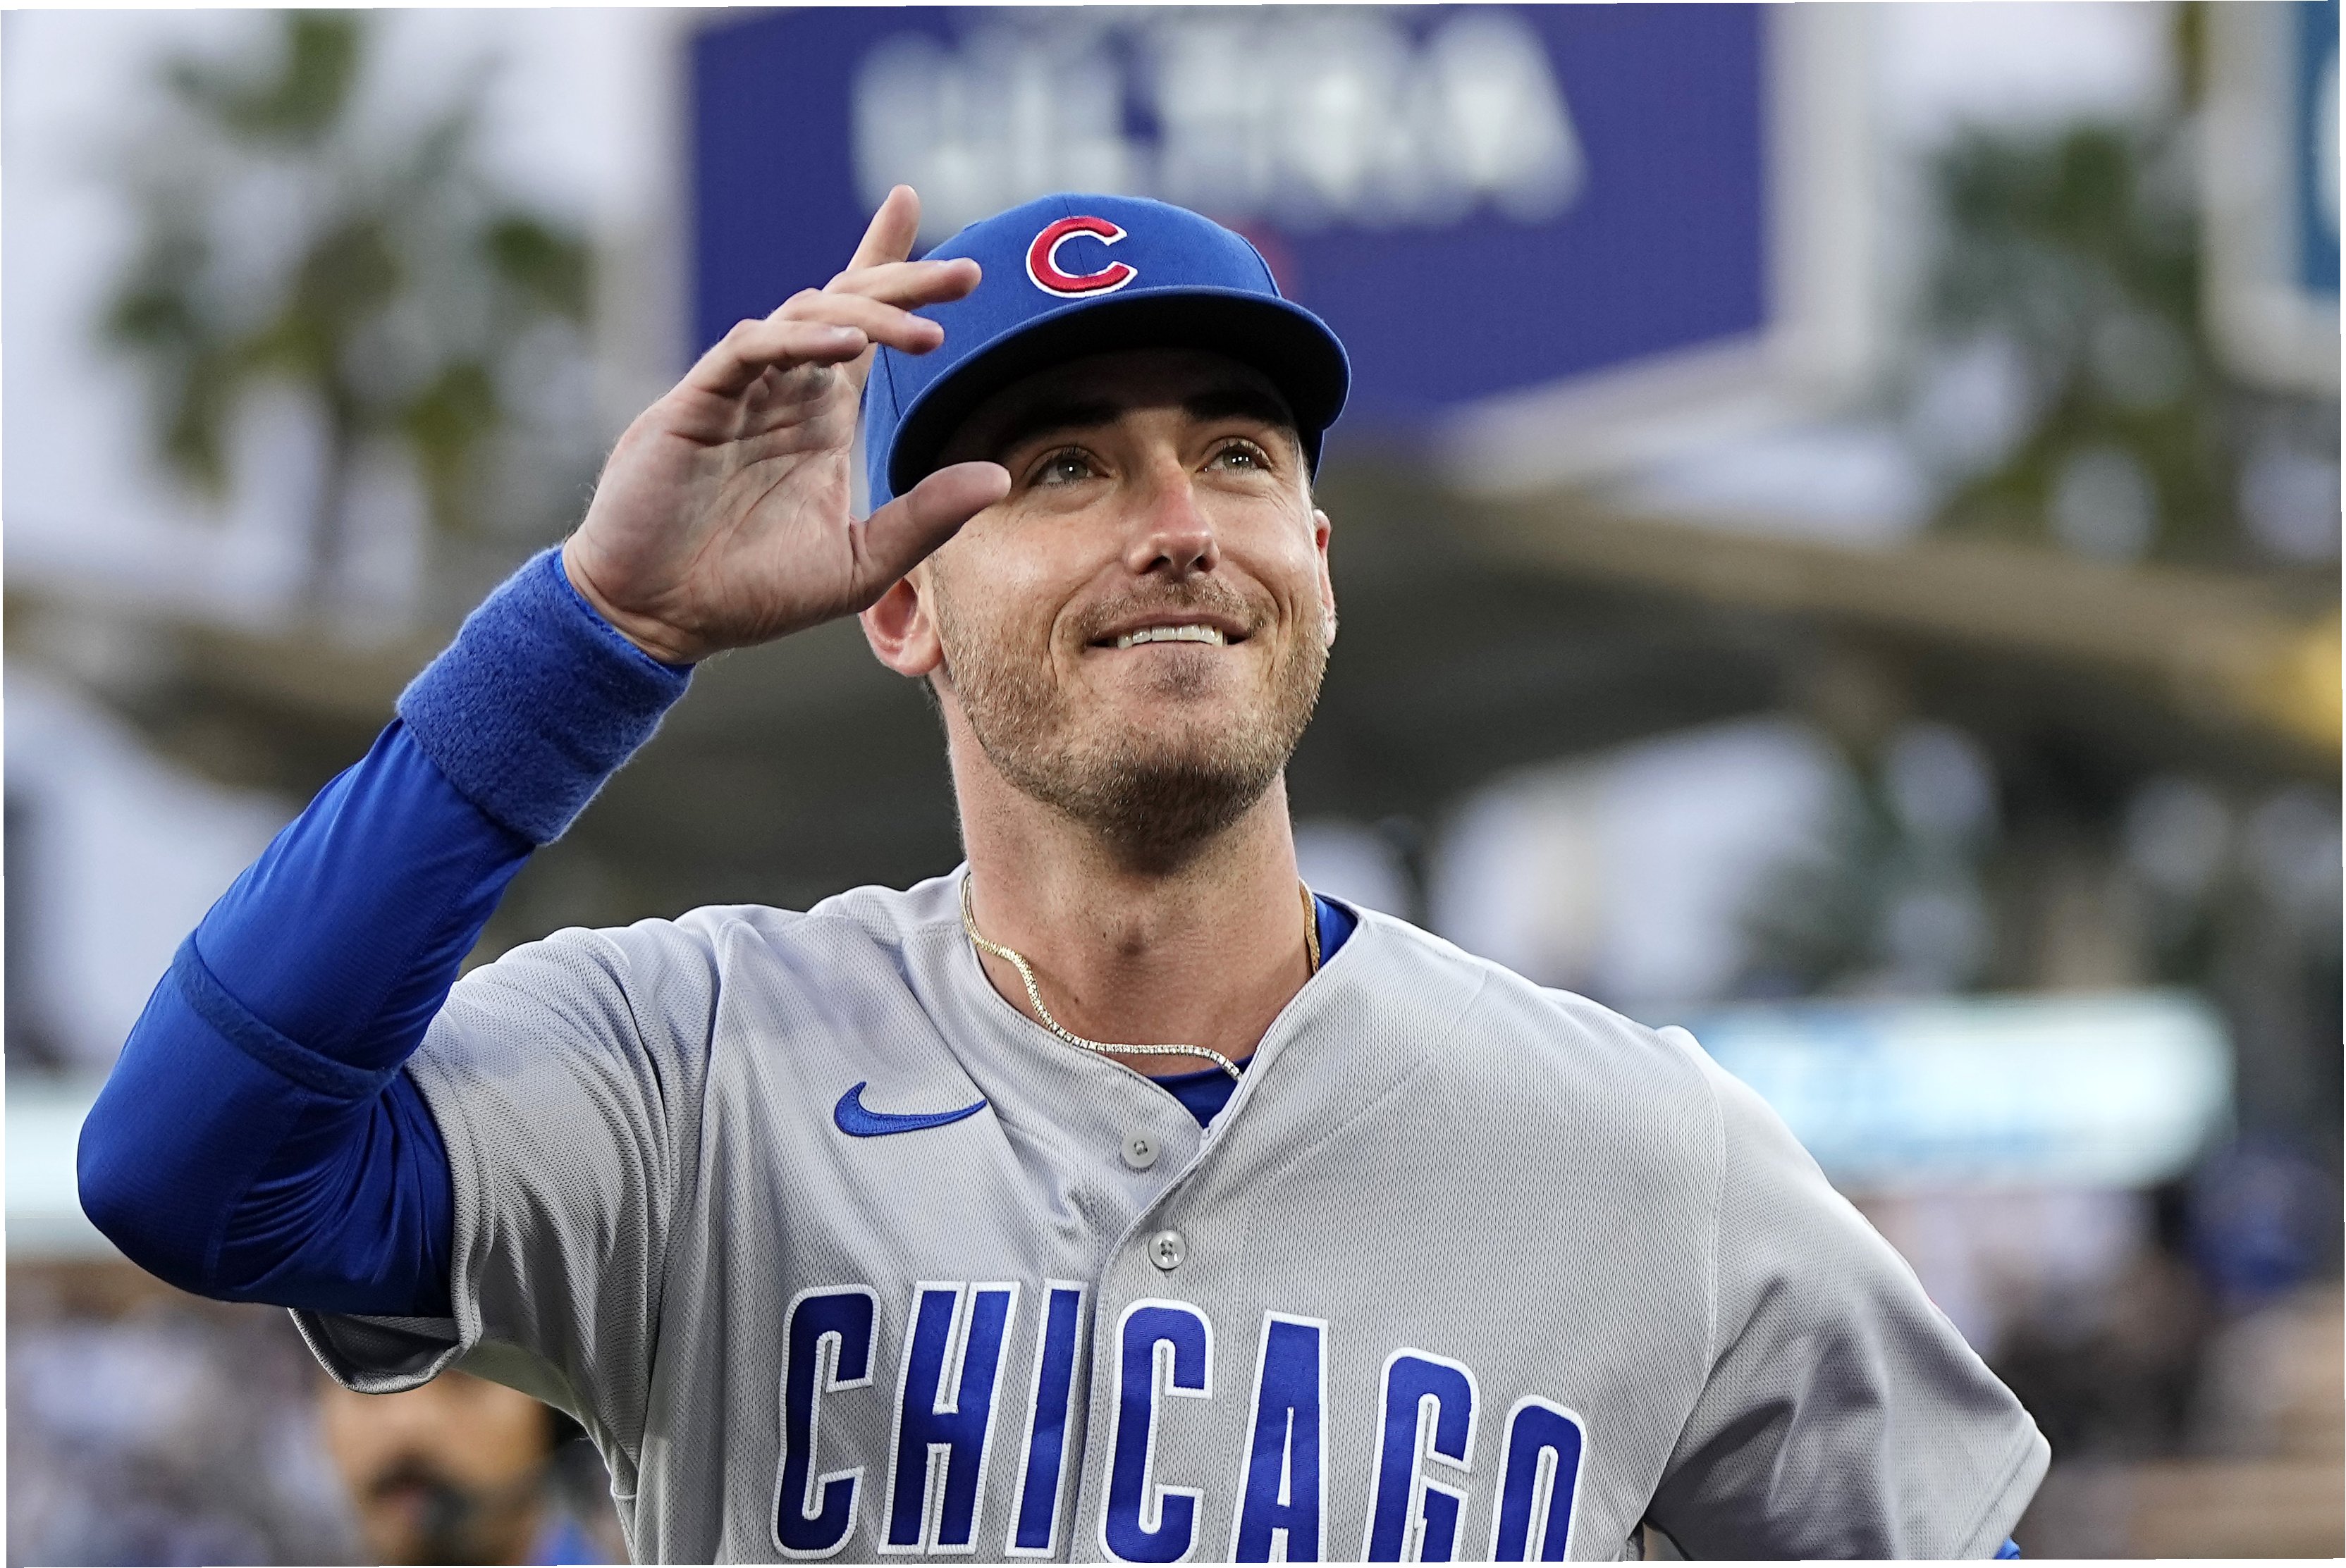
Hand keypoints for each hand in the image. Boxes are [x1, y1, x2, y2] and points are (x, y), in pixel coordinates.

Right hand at [561, 186, 1009, 663]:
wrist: (660, 618)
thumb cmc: (751, 594)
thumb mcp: (861, 563)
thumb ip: (927, 518)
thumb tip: (1001, 478)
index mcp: (819, 418)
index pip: (867, 332)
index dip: (900, 279)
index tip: (962, 260)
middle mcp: (783, 392)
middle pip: (847, 306)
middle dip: (906, 281)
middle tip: (970, 274)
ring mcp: (740, 390)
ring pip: (805, 314)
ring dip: (869, 314)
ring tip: (929, 334)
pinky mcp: (697, 402)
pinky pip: (751, 348)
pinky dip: (799, 339)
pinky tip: (849, 347)